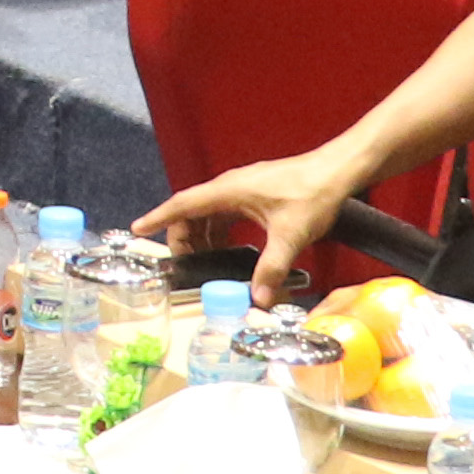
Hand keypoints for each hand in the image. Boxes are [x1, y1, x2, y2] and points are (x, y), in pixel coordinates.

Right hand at [134, 152, 358, 298]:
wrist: (335, 172)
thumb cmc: (311, 194)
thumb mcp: (289, 236)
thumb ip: (271, 269)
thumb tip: (258, 301)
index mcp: (229, 191)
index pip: (184, 204)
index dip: (159, 217)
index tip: (138, 228)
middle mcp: (230, 187)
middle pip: (192, 211)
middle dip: (183, 236)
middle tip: (182, 263)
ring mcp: (242, 189)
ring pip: (209, 213)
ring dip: (202, 236)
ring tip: (205, 262)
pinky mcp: (254, 194)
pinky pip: (225, 214)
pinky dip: (219, 232)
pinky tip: (230, 251)